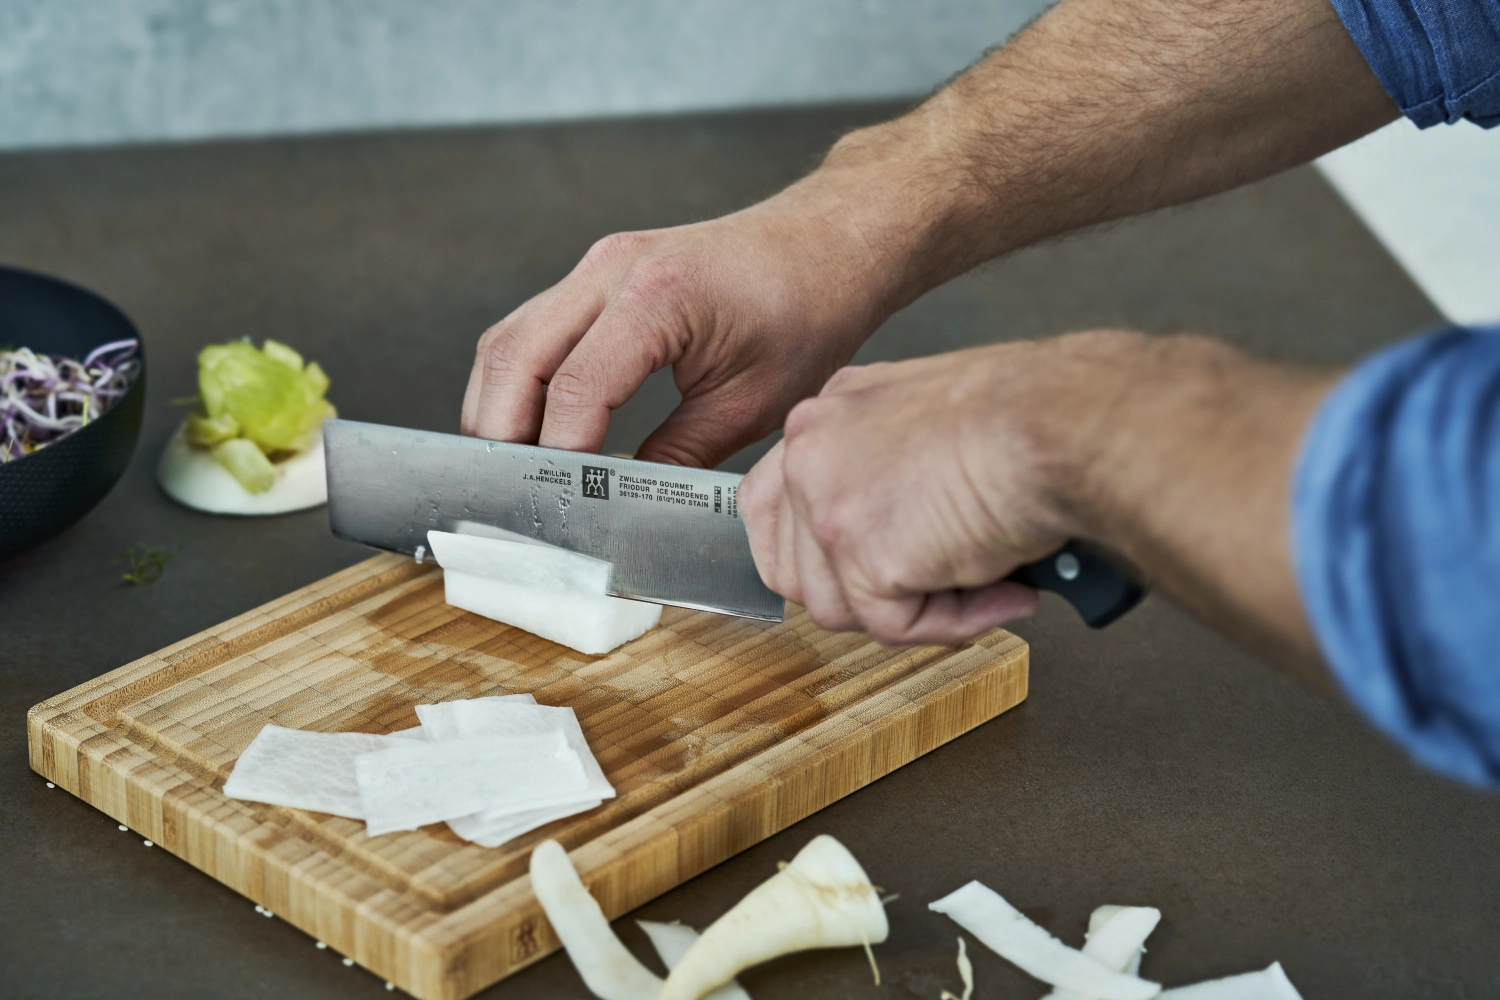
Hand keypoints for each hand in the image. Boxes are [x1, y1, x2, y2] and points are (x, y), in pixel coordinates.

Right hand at [461, 181, 912, 467]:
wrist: (829, 242)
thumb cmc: (808, 310)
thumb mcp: (751, 404)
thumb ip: (677, 456)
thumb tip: (620, 503)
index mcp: (657, 298)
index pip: (574, 390)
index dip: (560, 458)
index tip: (559, 507)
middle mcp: (612, 270)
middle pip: (512, 358)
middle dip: (500, 436)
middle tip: (508, 498)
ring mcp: (598, 265)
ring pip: (507, 340)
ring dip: (498, 407)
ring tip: (512, 471)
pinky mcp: (598, 274)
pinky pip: (531, 328)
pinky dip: (518, 381)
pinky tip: (532, 426)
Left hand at [738, 338, 1101, 644]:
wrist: (1059, 423)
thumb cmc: (1028, 412)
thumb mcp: (931, 421)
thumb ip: (892, 472)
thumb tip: (900, 536)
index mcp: (828, 415)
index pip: (770, 504)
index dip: (810, 556)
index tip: (853, 575)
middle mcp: (812, 452)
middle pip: (794, 570)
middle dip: (861, 597)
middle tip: (931, 592)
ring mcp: (827, 504)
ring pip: (837, 609)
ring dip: (913, 612)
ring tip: (985, 586)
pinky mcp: (861, 554)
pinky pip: (894, 626)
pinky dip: (954, 624)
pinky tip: (1003, 593)